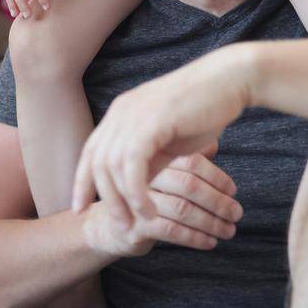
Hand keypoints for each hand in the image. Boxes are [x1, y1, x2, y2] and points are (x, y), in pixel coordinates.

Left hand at [71, 46, 253, 224]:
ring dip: (121, 200)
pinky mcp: (151, 122)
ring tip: (136, 223)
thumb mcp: (168, 140)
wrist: (229, 81)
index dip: (81, 181)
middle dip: (101, 197)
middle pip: (96, 162)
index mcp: (121, 113)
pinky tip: (148, 210)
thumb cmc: (204, 111)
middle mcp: (121, 112)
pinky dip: (136, 192)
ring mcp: (133, 114)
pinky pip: (132, 164)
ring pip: (112, 166)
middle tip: (117, 226)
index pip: (91, 151)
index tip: (79, 208)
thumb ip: (148, 160)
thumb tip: (134, 188)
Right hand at [78, 144, 242, 258]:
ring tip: (228, 231)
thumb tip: (213, 144)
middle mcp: (142, 176)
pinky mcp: (134, 224)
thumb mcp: (161, 174)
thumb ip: (184, 159)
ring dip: (211, 222)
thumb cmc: (142, 197)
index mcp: (151, 158)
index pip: (190, 162)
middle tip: (236, 213)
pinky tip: (209, 242)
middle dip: (218, 201)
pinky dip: (195, 238)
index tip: (233, 191)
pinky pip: (171, 230)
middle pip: (189, 185)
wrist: (108, 226)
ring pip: (183, 209)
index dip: (216, 176)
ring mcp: (136, 200)